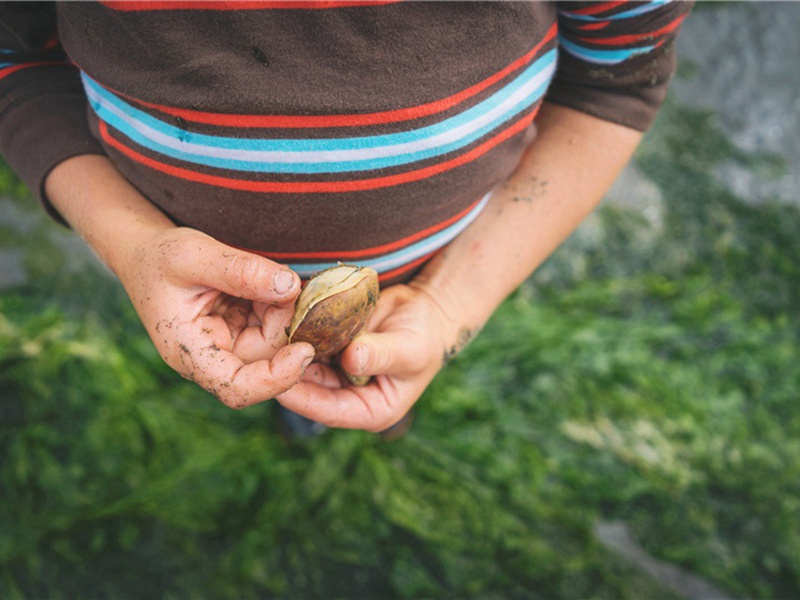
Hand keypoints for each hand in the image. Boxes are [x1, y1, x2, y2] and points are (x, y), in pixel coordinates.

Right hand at [118, 226, 315, 407]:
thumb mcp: (193, 255)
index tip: (306, 350)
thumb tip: (289, 286)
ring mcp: (228, 346)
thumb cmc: (159, 257)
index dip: (277, 379)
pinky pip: (271, 325)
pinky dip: (277, 302)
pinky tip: (266, 280)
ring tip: (268, 274)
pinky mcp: (240, 331)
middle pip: (266, 359)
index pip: (238, 389)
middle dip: (282, 320)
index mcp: (189, 354)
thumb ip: (240, 270)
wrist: (144, 252)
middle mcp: (211, 358)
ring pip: (274, 341)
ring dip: (282, 308)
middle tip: (286, 280)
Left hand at [276, 282, 469, 431]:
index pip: (330, 411)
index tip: (280, 387)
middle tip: (263, 359)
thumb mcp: (409, 348)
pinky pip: (308, 343)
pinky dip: (297, 333)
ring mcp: (337, 372)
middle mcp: (349, 395)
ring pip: (305, 366)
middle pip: (312, 390)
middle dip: (289, 373)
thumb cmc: (426, 335)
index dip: (304, 400)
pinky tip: (279, 321)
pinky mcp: (330, 348)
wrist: (426, 308)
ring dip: (288, 352)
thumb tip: (352, 358)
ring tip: (265, 339)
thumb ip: (381, 354)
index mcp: (371, 410)